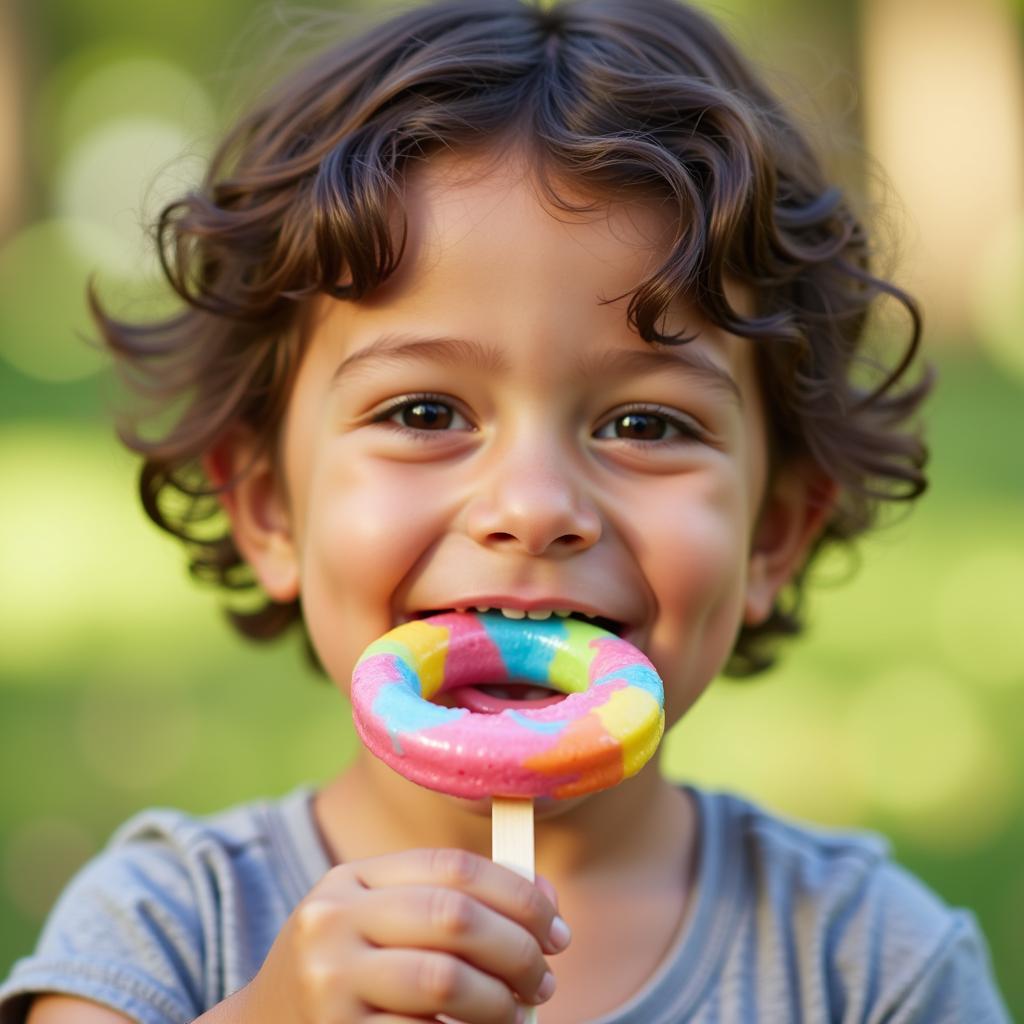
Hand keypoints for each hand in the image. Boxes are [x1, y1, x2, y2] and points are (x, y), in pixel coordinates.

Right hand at [232, 847, 567, 1023]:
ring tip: (514, 1013)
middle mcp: (333, 921)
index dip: (518, 894)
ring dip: (499, 1001)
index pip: (453, 866)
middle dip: (517, 948)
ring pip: (445, 980)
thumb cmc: (346, 974)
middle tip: (544, 977)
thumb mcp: (382, 922)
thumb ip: (452, 902)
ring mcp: (329, 982)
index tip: (555, 926)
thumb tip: (545, 899)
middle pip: (454, 916)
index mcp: (352, 879)